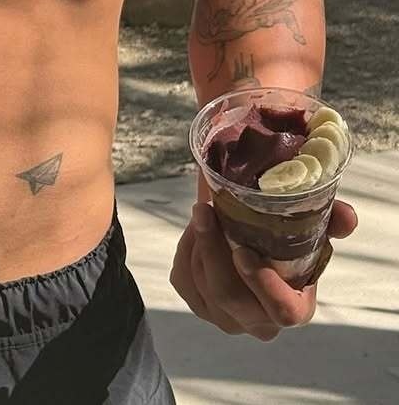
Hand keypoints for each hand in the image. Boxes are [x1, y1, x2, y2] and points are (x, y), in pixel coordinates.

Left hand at [169, 199, 357, 339]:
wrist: (251, 249)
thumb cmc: (284, 244)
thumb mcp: (309, 231)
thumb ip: (331, 222)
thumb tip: (347, 216)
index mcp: (294, 307)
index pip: (283, 310)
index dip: (263, 284)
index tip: (243, 251)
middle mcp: (259, 321)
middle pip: (229, 295)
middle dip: (213, 249)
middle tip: (205, 210)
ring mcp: (227, 319)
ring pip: (202, 283)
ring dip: (198, 242)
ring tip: (204, 211)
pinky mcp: (199, 306)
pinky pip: (183, 278)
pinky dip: (186, 249)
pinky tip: (196, 232)